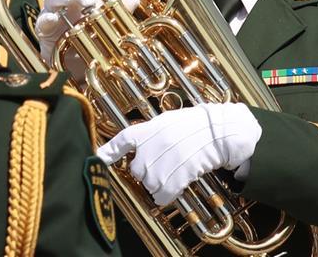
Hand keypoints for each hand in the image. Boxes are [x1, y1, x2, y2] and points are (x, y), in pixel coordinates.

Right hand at [33, 0, 138, 63]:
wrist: (85, 64)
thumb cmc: (97, 37)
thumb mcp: (112, 23)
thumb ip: (122, 10)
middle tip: (91, 1)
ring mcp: (53, 13)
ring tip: (80, 4)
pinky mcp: (45, 31)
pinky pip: (41, 21)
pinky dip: (47, 18)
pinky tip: (53, 19)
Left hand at [97, 102, 261, 206]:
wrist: (219, 131)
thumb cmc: (198, 125)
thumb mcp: (169, 121)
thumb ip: (150, 134)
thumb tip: (139, 148)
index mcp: (145, 131)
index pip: (120, 143)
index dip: (107, 152)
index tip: (98, 158)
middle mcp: (147, 148)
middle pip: (137, 171)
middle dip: (149, 172)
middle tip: (167, 164)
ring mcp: (159, 164)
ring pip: (150, 185)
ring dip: (161, 184)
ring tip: (176, 172)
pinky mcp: (172, 177)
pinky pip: (163, 195)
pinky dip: (168, 194)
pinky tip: (178, 186)